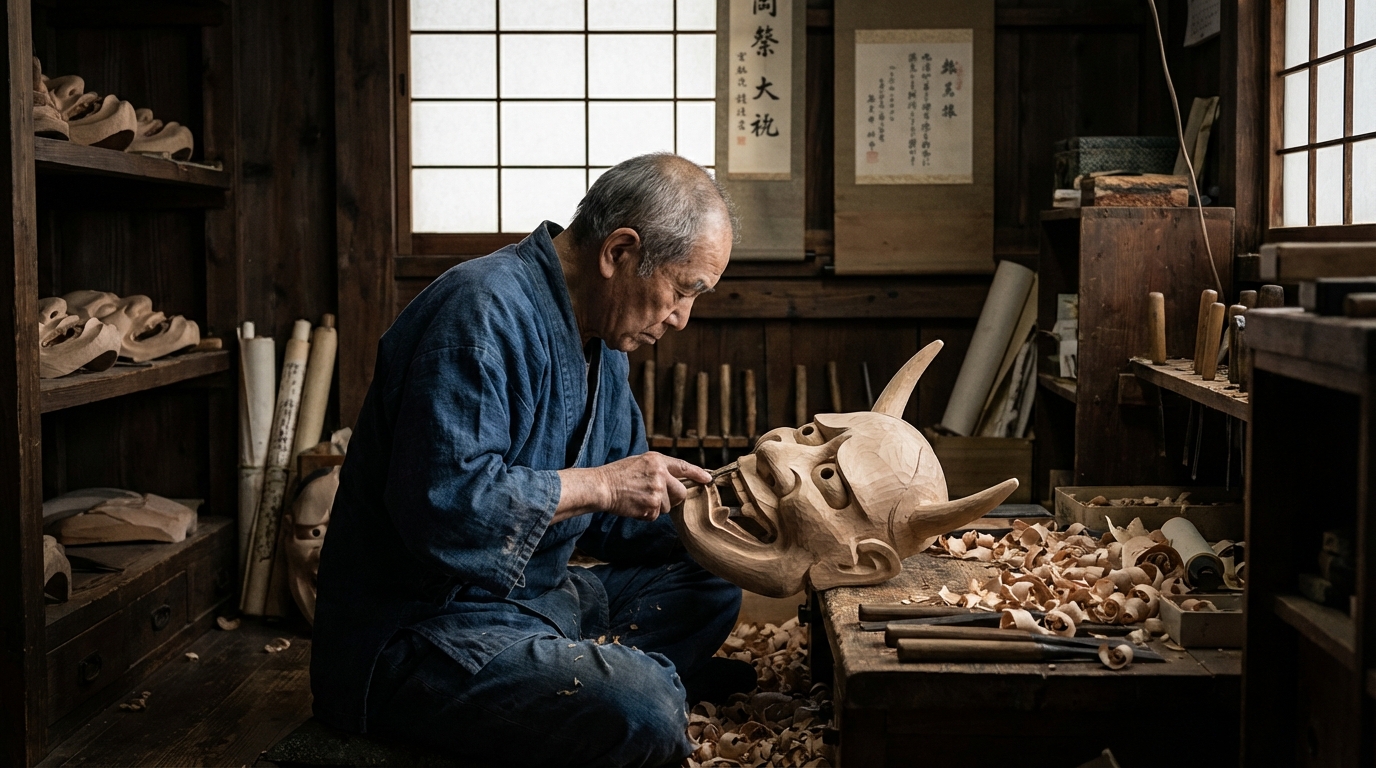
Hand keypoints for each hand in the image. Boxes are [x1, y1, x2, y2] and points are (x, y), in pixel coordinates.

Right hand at [596, 452, 711, 521]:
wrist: (602, 487)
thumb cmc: (617, 474)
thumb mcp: (640, 462)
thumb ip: (658, 468)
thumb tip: (674, 480)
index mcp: (657, 460)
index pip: (683, 467)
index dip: (698, 474)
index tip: (708, 479)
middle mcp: (660, 475)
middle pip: (681, 492)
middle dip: (674, 498)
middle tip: (658, 498)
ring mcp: (657, 492)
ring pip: (668, 507)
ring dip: (656, 507)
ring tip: (639, 498)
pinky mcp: (651, 507)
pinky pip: (655, 515)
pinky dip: (646, 514)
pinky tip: (635, 505)